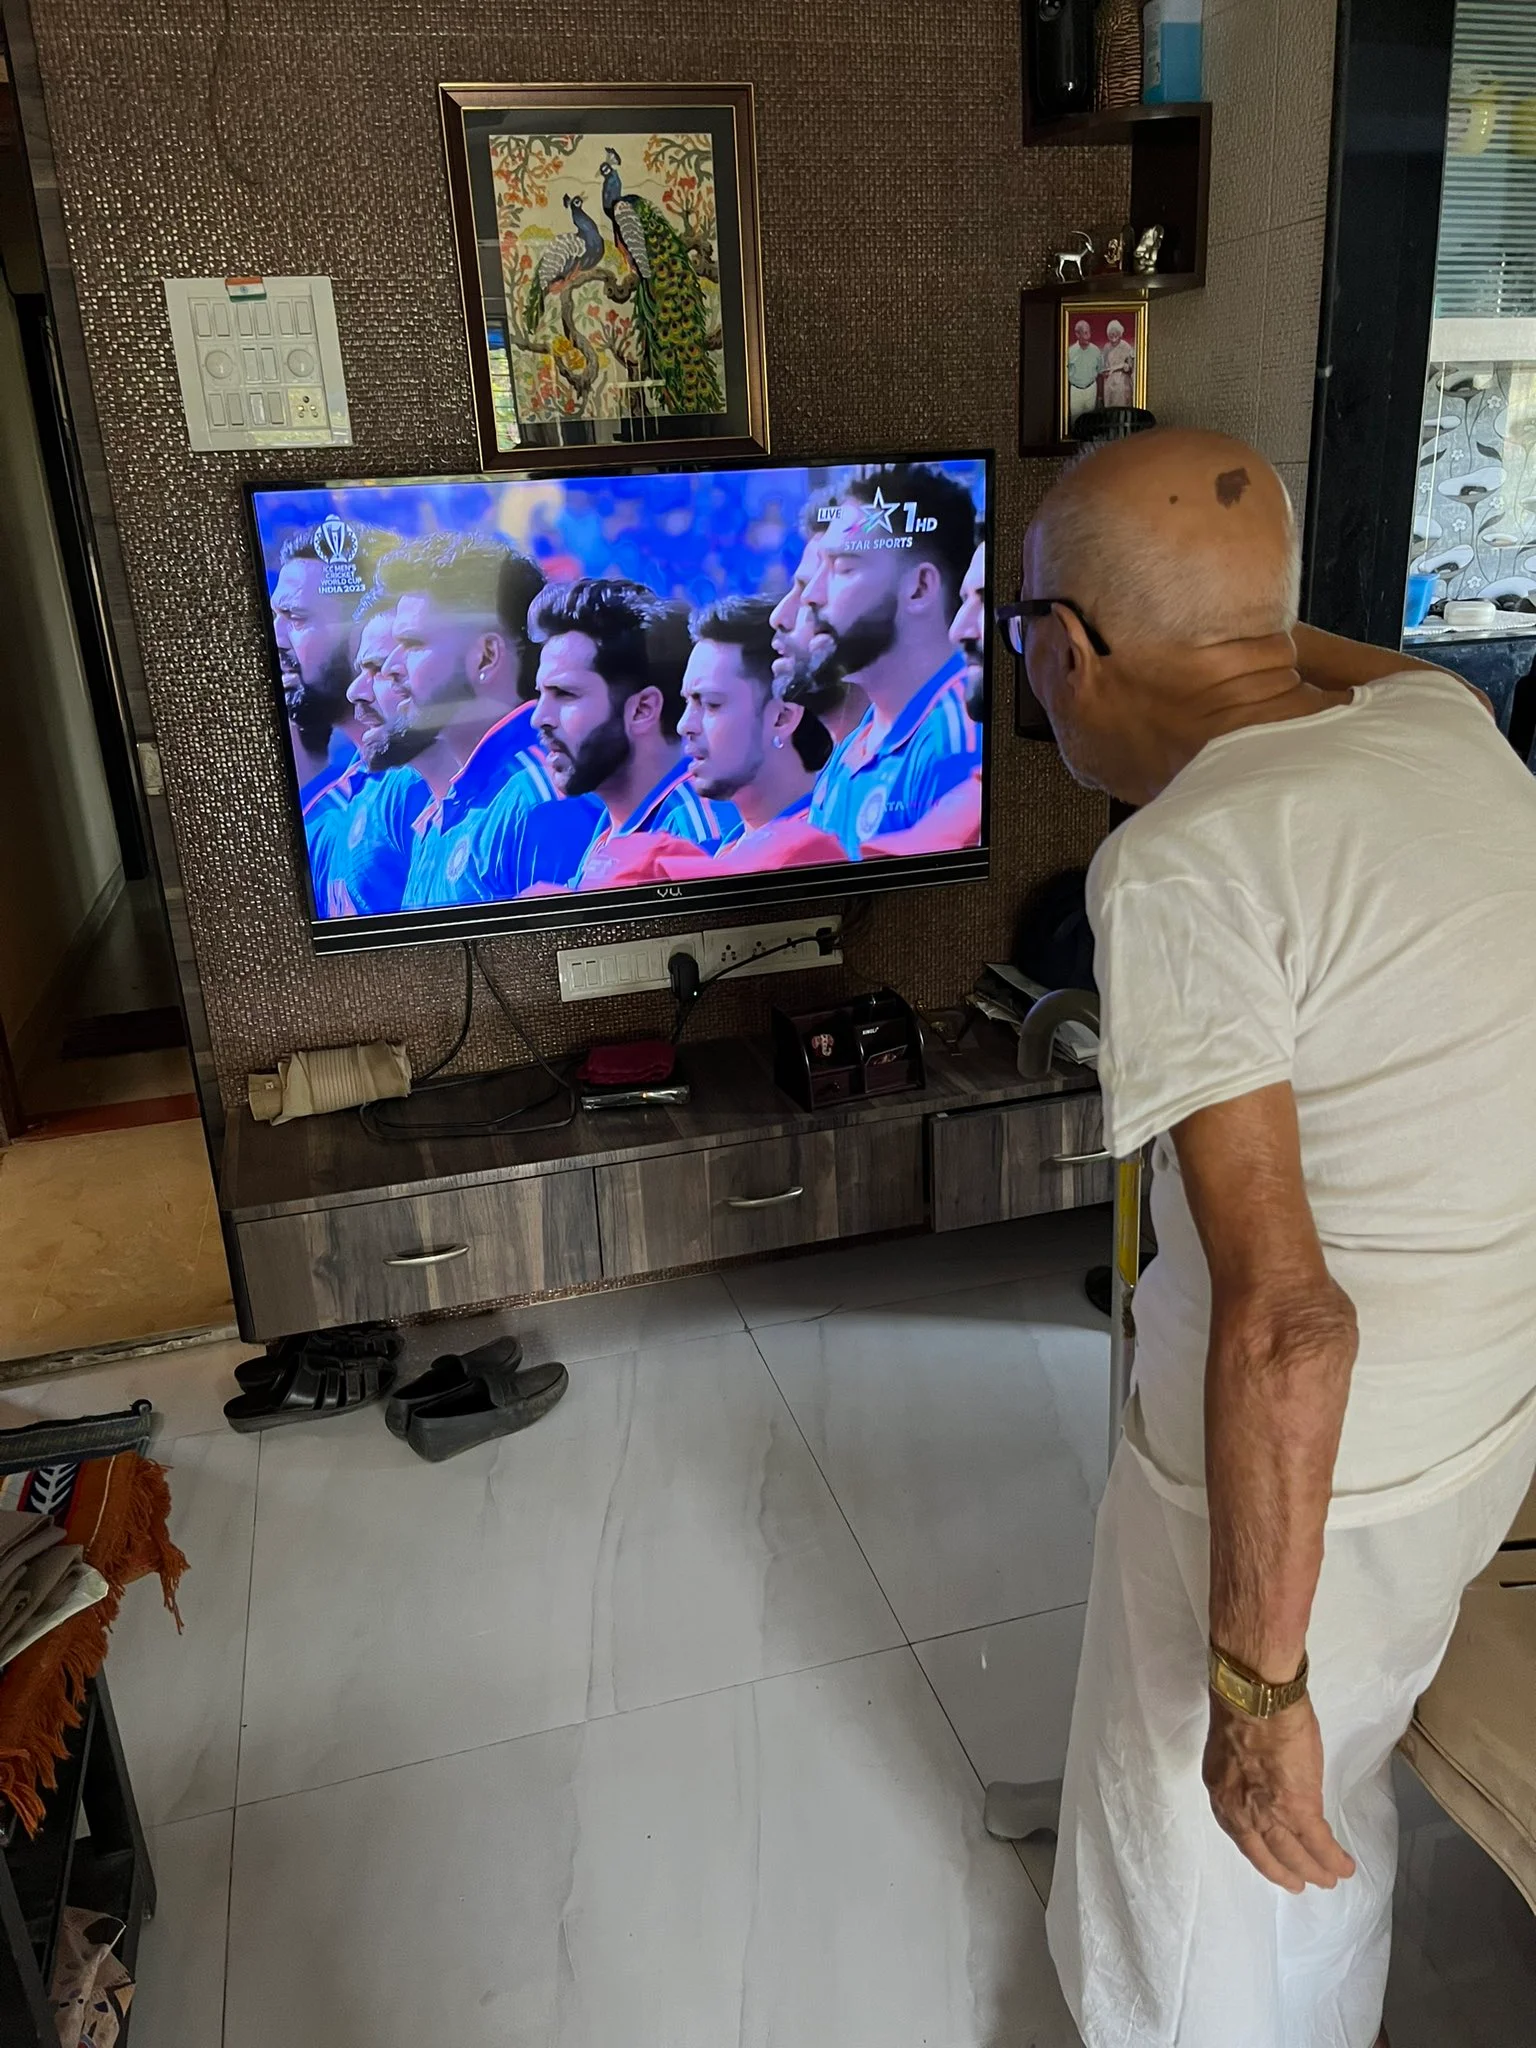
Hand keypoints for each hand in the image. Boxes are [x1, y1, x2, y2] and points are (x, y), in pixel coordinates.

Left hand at [1202, 1693, 1356, 1892]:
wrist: (1256, 1698)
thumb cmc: (1243, 1707)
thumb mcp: (1233, 1749)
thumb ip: (1245, 1774)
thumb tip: (1264, 1779)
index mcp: (1221, 1792)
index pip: (1239, 1833)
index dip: (1257, 1850)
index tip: (1269, 1859)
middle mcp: (1239, 1811)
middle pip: (1264, 1852)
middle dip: (1284, 1870)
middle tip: (1299, 1883)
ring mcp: (1268, 1814)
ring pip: (1293, 1854)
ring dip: (1312, 1870)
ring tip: (1327, 1879)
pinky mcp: (1298, 1809)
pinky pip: (1318, 1844)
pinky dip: (1332, 1858)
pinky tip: (1343, 1867)